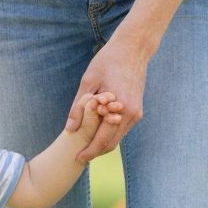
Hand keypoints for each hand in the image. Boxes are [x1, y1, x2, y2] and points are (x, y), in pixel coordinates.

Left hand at [66, 38, 147, 162]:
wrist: (133, 48)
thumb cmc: (108, 61)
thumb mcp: (88, 81)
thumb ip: (79, 107)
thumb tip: (69, 128)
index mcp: (120, 107)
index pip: (103, 139)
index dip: (89, 151)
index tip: (77, 158)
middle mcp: (131, 113)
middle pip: (112, 143)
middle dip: (95, 151)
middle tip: (79, 156)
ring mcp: (136, 112)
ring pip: (118, 137)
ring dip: (103, 143)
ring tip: (85, 146)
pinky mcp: (137, 110)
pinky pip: (122, 128)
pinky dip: (110, 133)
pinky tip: (97, 132)